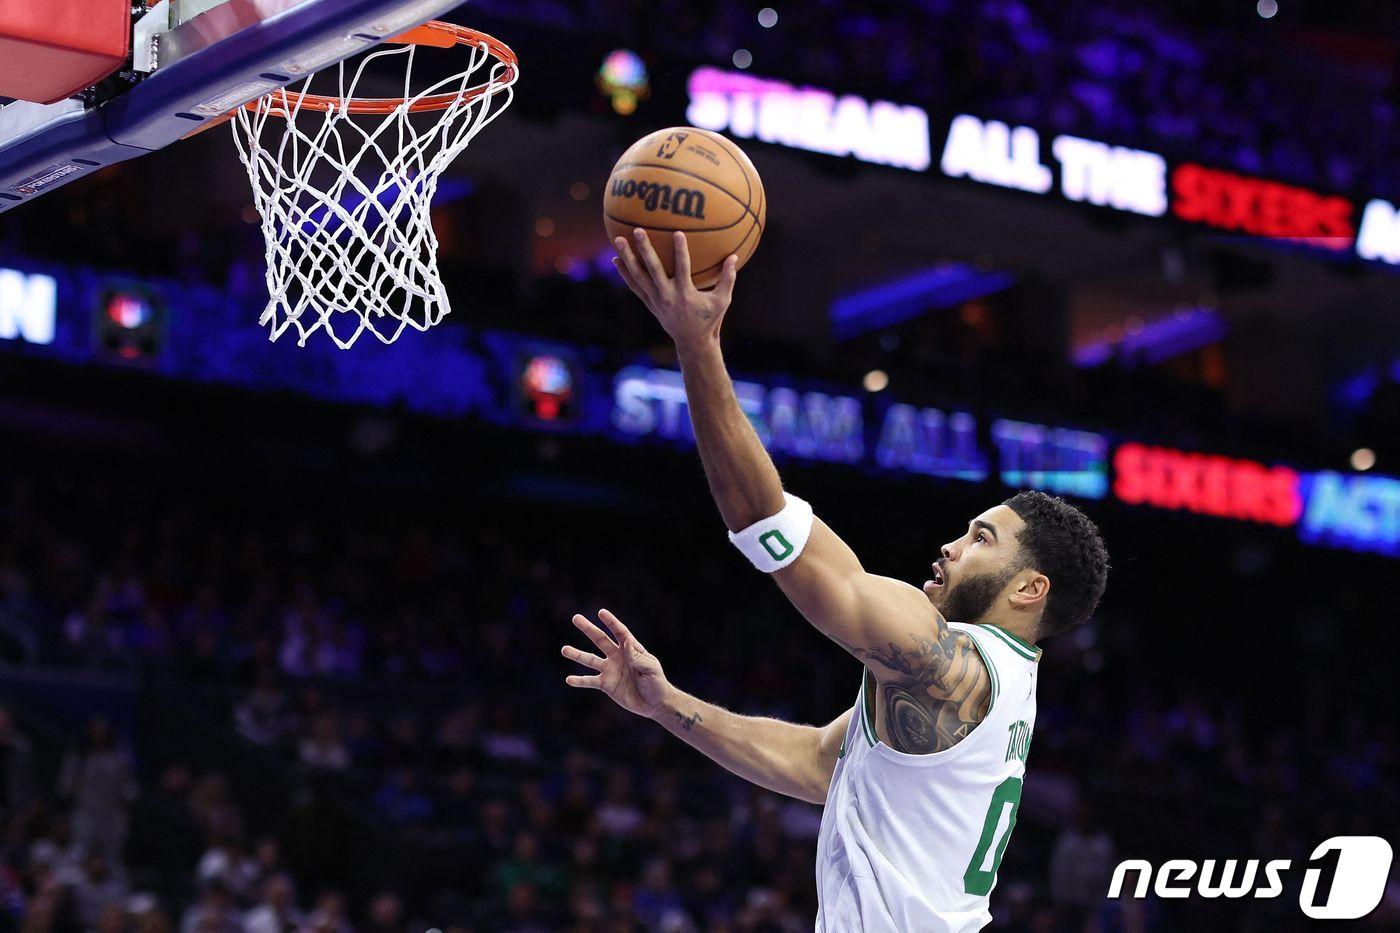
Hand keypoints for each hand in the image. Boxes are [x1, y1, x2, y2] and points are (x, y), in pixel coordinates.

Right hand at [562, 609, 671, 718]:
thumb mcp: (651, 669)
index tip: (601, 612)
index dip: (611, 622)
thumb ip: (638, 658)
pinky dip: (579, 681)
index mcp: (631, 649)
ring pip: (590, 660)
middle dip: (588, 629)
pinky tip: (569, 679)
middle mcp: (617, 656)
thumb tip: (627, 642)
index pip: (619, 632)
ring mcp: (610, 670)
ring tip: (564, 649)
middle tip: (575, 618)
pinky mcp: (606, 684)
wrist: (654, 703)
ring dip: (577, 655)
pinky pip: (590, 681)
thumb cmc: (657, 683)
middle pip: (600, 639)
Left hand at [613, 229, 737, 350]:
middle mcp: (667, 296)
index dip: (680, 251)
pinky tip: (616, 259)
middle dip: (645, 249)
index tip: (677, 232)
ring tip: (618, 240)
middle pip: (653, 269)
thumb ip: (728, 278)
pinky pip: (635, 286)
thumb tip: (735, 256)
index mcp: (685, 294)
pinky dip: (625, 274)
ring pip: (639, 276)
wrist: (692, 342)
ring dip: (628, 258)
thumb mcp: (722, 301)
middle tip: (637, 230)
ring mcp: (656, 300)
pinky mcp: (649, 303)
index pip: (682, 268)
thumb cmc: (710, 319)